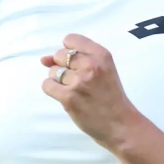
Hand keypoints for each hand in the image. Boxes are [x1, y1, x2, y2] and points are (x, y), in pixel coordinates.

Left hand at [41, 34, 139, 149]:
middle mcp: (90, 64)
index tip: (75, 63)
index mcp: (101, 54)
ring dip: (58, 80)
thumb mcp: (103, 69)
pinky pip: (47, 85)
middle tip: (76, 80)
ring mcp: (79, 81)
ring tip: (73, 89)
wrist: (120, 123)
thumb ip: (77, 59)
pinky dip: (52, 90)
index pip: (71, 39)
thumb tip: (44, 59)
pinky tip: (65, 96)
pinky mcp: (69, 97)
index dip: (68, 51)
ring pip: (52, 71)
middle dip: (62, 66)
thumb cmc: (110, 96)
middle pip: (59, 54)